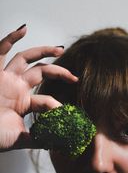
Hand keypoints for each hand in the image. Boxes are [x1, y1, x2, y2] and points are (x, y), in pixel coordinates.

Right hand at [0, 25, 77, 151]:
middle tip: (75, 77)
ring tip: (60, 49)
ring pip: (25, 58)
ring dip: (42, 51)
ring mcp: (5, 78)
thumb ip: (37, 139)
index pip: (46, 100)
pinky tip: (23, 29)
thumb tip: (56, 143)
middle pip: (42, 73)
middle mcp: (16, 87)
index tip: (67, 114)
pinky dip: (10, 39)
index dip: (57, 106)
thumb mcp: (19, 138)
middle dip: (59, 72)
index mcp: (24, 102)